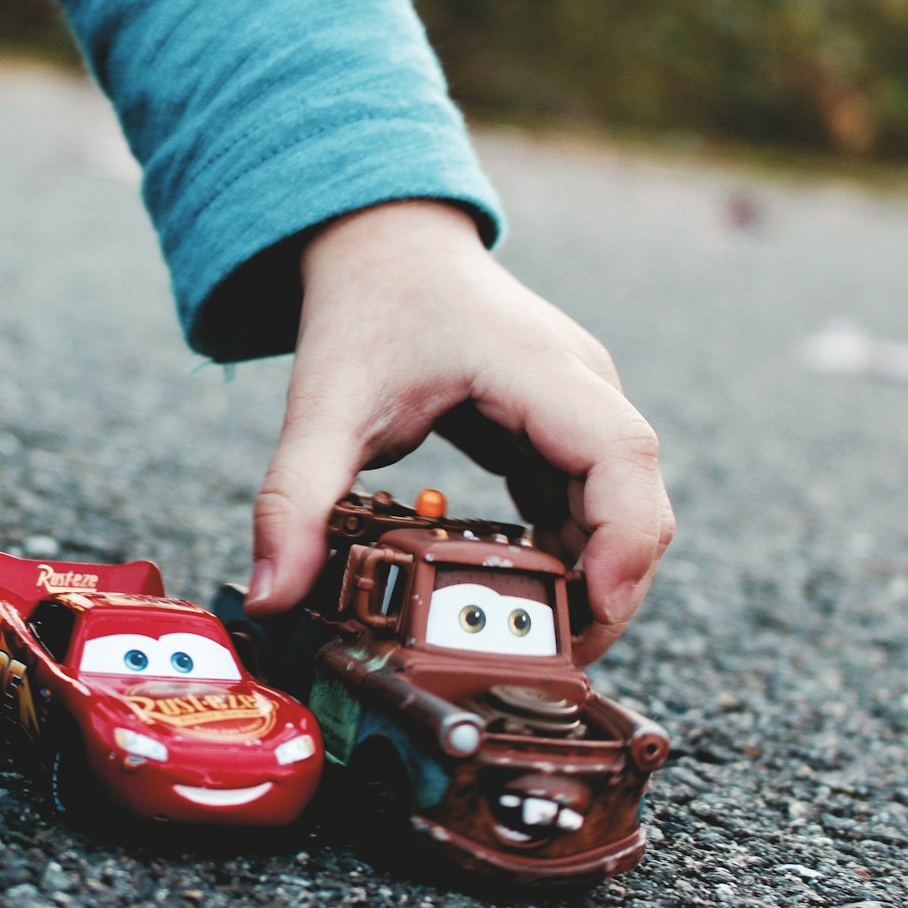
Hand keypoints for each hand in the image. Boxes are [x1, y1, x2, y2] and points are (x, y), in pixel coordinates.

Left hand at [245, 199, 674, 662]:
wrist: (380, 244)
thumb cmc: (366, 309)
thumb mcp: (323, 405)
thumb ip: (296, 499)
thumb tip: (272, 595)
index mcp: (540, 368)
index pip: (619, 455)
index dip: (623, 537)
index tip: (594, 608)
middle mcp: (580, 386)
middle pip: (635, 497)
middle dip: (607, 584)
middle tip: (552, 663)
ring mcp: (576, 406)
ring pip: (617, 508)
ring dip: (587, 577)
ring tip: (532, 648)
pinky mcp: (559, 426)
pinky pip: (585, 501)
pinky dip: (563, 553)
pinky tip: (518, 599)